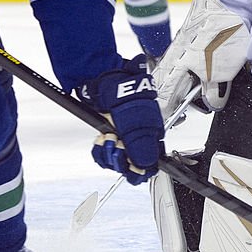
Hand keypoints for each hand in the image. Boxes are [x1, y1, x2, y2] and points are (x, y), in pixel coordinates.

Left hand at [79, 56, 164, 184]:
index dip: (138, 169)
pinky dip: (100, 149)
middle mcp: (139, 139)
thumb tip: (145, 165)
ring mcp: (124, 139)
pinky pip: (104, 154)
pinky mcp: (110, 137)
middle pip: (130, 166)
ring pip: (116, 161)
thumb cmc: (123, 95)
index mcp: (152, 136)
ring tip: (107, 138)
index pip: (149, 165)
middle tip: (115, 143)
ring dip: (108, 152)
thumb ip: (139, 146)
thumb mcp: (133, 122)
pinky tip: (101, 139)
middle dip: (119, 158)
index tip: (129, 165)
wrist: (104, 82)